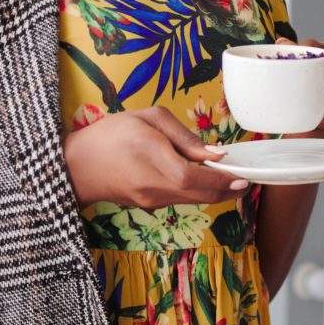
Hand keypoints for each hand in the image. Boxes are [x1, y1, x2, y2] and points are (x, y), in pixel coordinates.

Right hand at [62, 106, 247, 209]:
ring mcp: (151, 200)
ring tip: (230, 178)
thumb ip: (182, 136)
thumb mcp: (147, 119)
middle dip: (226, 189)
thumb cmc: (111, 134)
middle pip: (199, 194)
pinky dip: (196, 191)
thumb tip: (214, 153)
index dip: (221, 179)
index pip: (194, 177)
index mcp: (152, 159)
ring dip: (214, 191)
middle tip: (246, 180)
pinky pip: (180, 199)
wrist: (77, 166)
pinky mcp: (149, 205)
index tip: (242, 176)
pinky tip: (203, 180)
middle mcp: (154, 186)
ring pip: (192, 199)